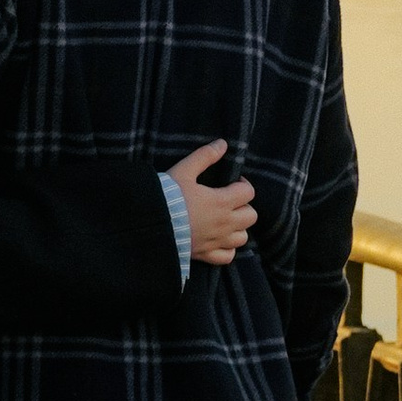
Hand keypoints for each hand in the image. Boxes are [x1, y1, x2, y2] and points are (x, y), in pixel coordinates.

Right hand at [170, 140, 255, 265]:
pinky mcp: (206, 254)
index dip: (243, 185)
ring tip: (225, 220)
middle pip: (251, 216)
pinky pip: (227, 256)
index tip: (232, 183)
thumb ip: (205, 156)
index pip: (248, 193)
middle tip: (229, 201)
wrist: (151, 224)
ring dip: (238, 228)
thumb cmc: (168, 196)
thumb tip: (223, 144)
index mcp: (221, 201)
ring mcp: (216, 241)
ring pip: (242, 237)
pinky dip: (228, 249)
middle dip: (243, 206)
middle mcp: (224, 223)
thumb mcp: (184, 170)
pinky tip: (219, 240)